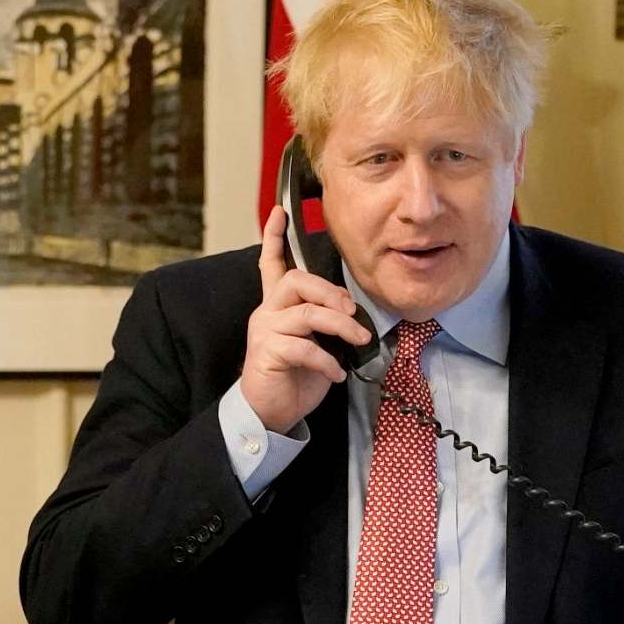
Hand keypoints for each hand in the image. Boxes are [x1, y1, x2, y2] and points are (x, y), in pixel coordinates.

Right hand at [239, 206, 375, 434]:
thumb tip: (352, 312)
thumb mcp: (317, 342)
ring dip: (341, 327)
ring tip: (358, 341)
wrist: (270, 411)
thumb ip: (326, 321)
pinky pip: (304, 346)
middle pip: (297, 281)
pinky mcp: (267, 352)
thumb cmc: (295, 377)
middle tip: (352, 312)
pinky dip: (327, 361)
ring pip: (307, 313)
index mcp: (277, 306)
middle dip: (331, 292)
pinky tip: (336, 374)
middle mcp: (267, 312)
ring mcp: (265, 331)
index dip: (274, 237)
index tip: (279, 211)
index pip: (271, 264)